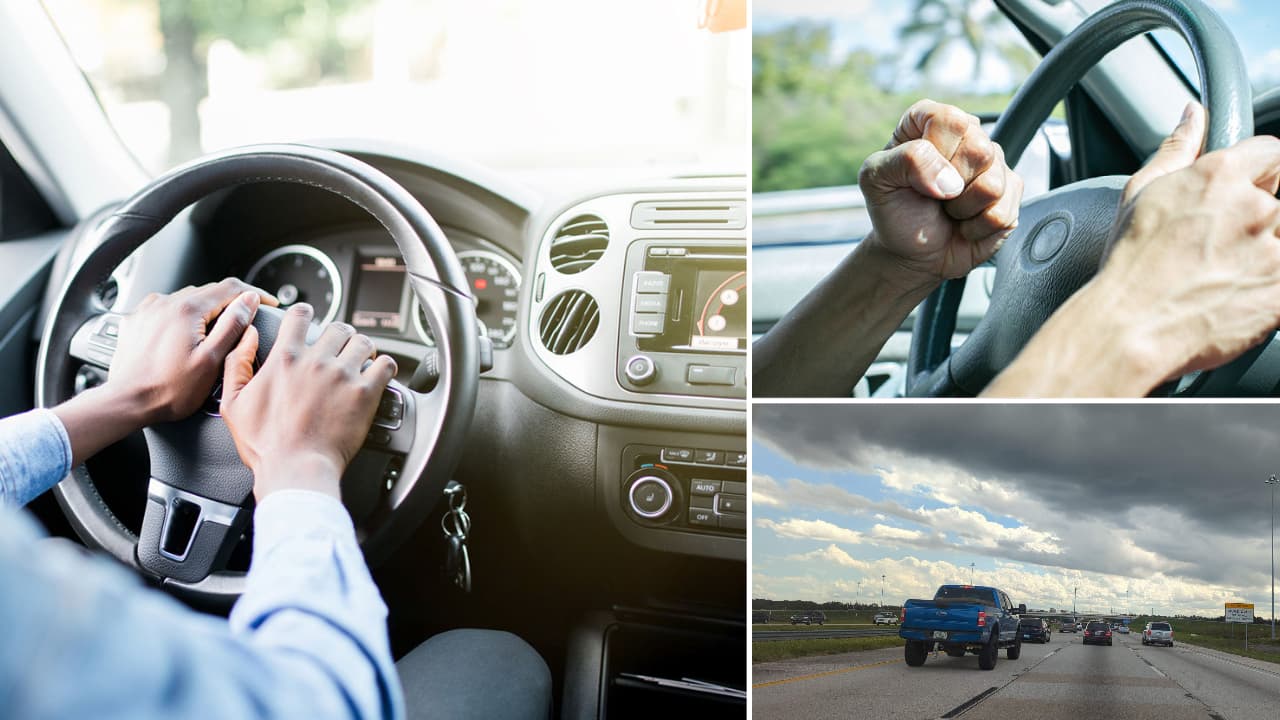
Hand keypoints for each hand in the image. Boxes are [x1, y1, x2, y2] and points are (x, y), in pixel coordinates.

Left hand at [53, 278, 275, 465]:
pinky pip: (166, 308)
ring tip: (214, 332)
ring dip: (205, 309)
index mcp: (187, 310)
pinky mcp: (137, 321)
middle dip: (231, 303)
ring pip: (187, 299)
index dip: (254, 294)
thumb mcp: (212, 360)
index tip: (267, 303)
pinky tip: (185, 334)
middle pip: (209, 291)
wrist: (127, 402)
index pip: (230, 287)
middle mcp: (165, 303)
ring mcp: (148, 311)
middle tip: (244, 321)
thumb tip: (249, 301)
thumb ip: (233, 325)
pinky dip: (181, 315)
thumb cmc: (168, 390)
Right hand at [219, 303, 397, 499]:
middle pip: (338, 328)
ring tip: (361, 361)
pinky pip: (386, 365)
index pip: (300, 315)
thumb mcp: (234, 403)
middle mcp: (316, 361)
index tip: (311, 319)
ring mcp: (343, 375)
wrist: (296, 469)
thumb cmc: (266, 445)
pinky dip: (385, 367)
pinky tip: (379, 374)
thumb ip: (238, 364)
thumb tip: (249, 336)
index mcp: (286, 359)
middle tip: (340, 349)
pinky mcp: (365, 393)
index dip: (307, 314)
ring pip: (363, 343)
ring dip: (363, 350)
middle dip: (340, 336)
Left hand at [858, 99, 1023, 284]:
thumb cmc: (894, 209)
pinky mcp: (1010, 193)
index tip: (915, 175)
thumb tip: (950, 180)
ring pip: (994, 184)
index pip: (951, 120)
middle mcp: (966, 135)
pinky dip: (977, 228)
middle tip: (934, 196)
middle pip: (980, 150)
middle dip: (950, 185)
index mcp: (930, 120)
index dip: (936, 153)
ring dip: (963, 209)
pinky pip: (1003, 212)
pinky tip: (964, 224)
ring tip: (949, 209)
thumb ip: (906, 160)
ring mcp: (993, 164)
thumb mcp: (876, 179)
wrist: (910, 251)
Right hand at [986, 102, 1279, 396]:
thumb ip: (1177, 148)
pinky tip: (1239, 298)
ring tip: (1228, 277)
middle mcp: (1254, 207)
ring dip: (1266, 254)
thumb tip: (1193, 114)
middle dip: (1262, 220)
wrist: (1129, 329)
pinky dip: (1269, 289)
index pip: (1273, 153)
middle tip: (1224, 248)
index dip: (1262, 174)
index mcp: (1220, 176)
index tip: (1249, 195)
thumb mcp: (1140, 194)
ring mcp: (1274, 251)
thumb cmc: (1129, 266)